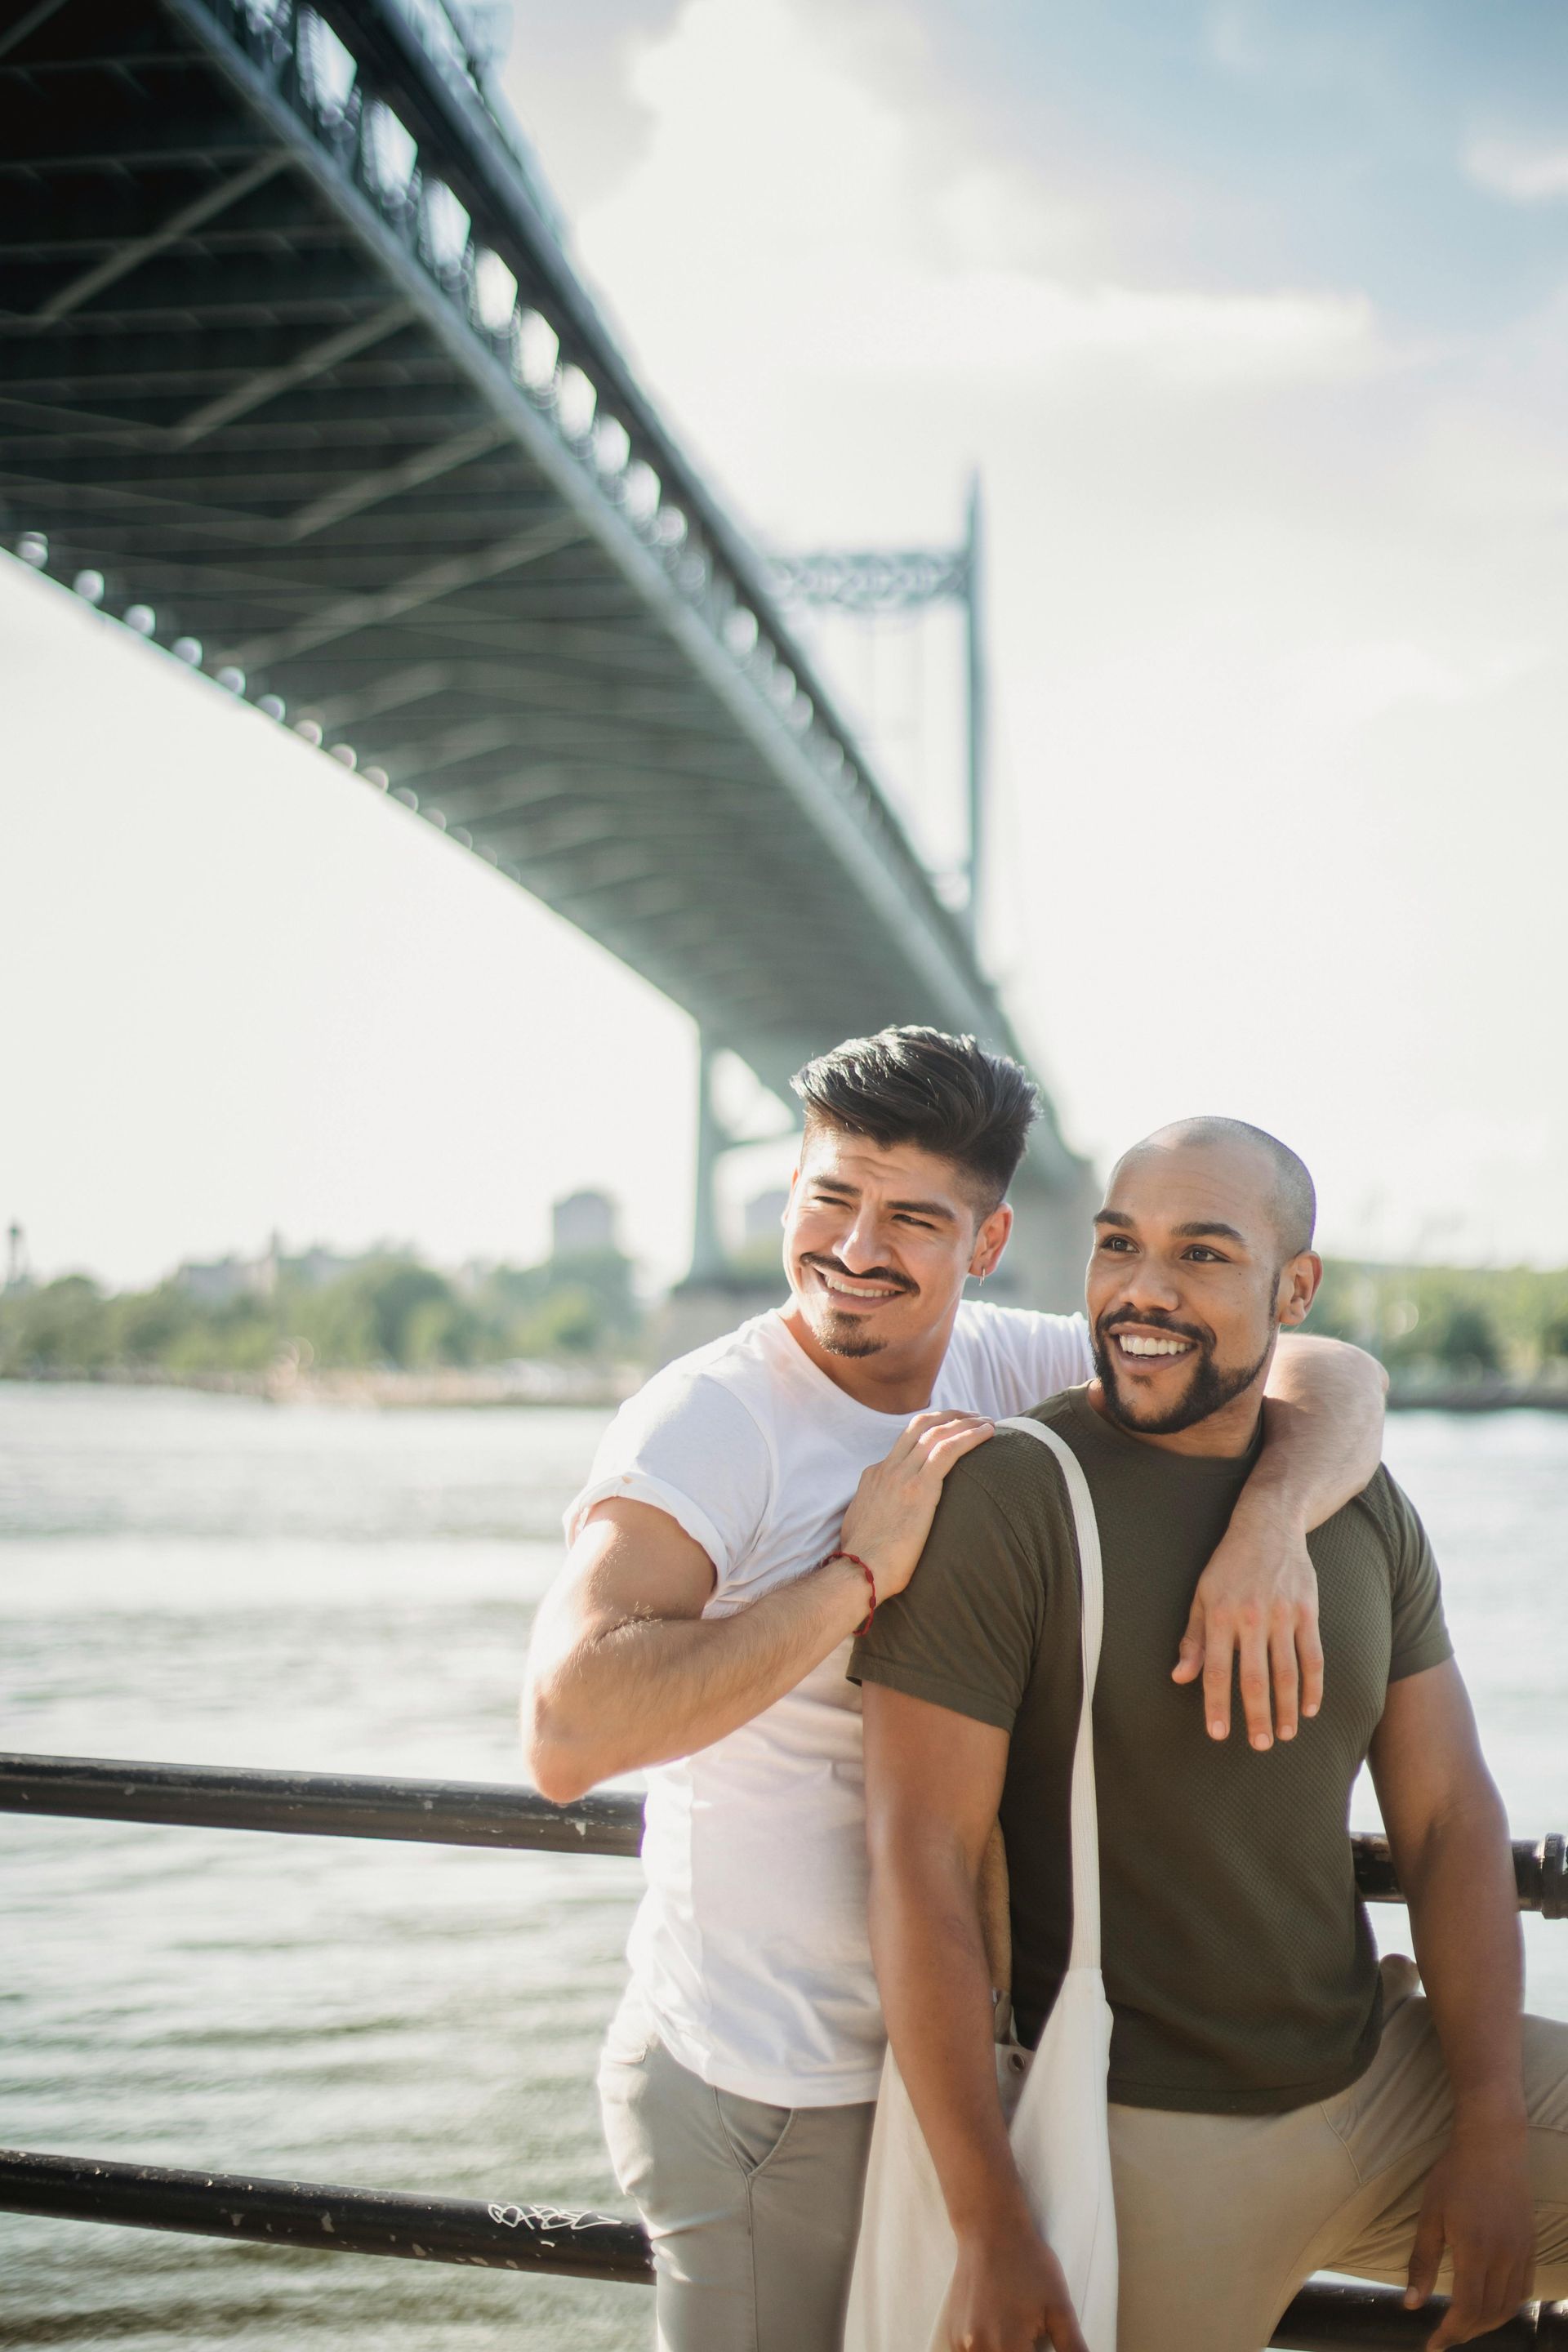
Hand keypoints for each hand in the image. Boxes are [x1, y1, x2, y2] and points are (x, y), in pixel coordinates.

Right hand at [839, 1410, 993, 1603]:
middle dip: (949, 1416)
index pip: (906, 1441)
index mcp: (874, 1476)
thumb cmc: (864, 1562)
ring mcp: (902, 1476)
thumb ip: (876, 1513)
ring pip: (937, 1433)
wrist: (859, 1571)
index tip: (951, 1431)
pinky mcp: (919, 1489)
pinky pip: (949, 1450)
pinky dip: (970, 1436)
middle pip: (921, 1426)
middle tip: (972, 1416)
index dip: (932, 1430)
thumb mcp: (863, 1526)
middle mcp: (887, 1469)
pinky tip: (988, 1433)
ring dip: (966, 1423)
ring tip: (987, 1421)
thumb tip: (887, 1519)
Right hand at [944, 2222, 1087, 2351]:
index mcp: (1006, 2347)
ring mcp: (959, 2345)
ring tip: (1017, 2331)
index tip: (1041, 2344)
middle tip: (1032, 2338)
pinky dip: (987, 2351)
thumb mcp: (1060, 2307)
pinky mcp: (950, 2336)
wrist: (989, 2230)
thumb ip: (1073, 2348)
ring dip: (1005, 2351)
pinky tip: (998, 2332)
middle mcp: (976, 2351)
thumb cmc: (1029, 2264)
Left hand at [1172, 1500, 1322, 1748]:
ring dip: (1286, 1708)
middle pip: (1255, 1679)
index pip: (1216, 1671)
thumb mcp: (1201, 1596)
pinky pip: (1313, 1656)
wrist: (1267, 1526)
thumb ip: (1192, 1639)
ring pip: (1287, 1673)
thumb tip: (1179, 1678)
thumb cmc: (1227, 1566)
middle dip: (1256, 1717)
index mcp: (1220, 1616)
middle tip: (1259, 1745)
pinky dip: (1313, 1686)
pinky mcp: (1307, 1611)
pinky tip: (1308, 1708)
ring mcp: (1282, 1615)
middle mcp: (1251, 1618)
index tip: (1218, 1734)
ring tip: (1284, 1734)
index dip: (1216, 1705)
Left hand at [1404, 2123, 1534, 2347]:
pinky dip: (1508, 2306)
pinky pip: (1523, 2288)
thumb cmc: (1454, 2175)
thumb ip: (1421, 2261)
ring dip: (1487, 2323)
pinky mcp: (1530, 2245)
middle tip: (1445, 2336)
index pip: (1466, 2308)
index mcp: (1474, 2250)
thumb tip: (1411, 2304)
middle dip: (1466, 2331)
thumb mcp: (1430, 2215)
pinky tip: (1492, 2306)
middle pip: (1489, 2313)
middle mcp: (1503, 2256)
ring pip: (1509, 2305)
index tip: (1433, 2345)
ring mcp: (1521, 2252)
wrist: (1492, 2145)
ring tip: (1465, 2325)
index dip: (1450, 2333)